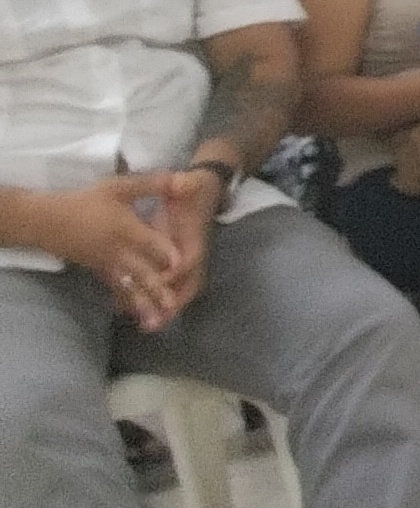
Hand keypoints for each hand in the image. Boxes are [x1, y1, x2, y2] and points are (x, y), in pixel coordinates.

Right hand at [25, 174, 192, 331]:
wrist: (45, 221)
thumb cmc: (84, 202)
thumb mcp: (117, 187)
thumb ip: (150, 184)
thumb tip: (180, 177)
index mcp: (125, 229)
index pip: (148, 243)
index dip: (164, 252)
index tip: (180, 264)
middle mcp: (118, 251)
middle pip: (142, 271)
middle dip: (158, 289)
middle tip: (173, 307)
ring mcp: (108, 264)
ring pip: (130, 286)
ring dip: (143, 303)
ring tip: (155, 323)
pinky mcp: (99, 271)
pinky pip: (116, 289)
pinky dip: (126, 301)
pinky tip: (134, 315)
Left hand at [147, 166, 223, 320]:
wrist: (201, 191)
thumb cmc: (192, 189)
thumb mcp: (190, 181)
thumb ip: (187, 182)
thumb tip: (183, 182)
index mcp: (193, 237)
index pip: (190, 259)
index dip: (177, 271)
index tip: (160, 281)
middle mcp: (190, 254)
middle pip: (188, 285)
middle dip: (173, 304)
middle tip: (156, 323)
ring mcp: (181, 262)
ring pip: (177, 291)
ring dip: (163, 309)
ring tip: (146, 326)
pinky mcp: (170, 264)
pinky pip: (164, 287)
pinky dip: (150, 300)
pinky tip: (130, 310)